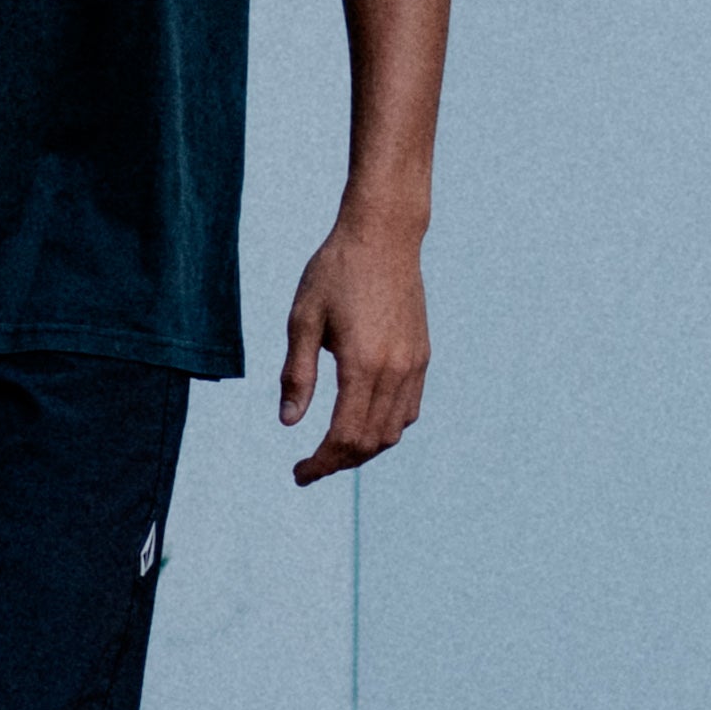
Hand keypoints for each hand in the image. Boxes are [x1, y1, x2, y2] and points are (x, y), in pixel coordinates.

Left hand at [282, 203, 430, 483]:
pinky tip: (362, 422)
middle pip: (370, 442)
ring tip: (333, 450)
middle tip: (309, 468)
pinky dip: (386, 428)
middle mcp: (395, 370)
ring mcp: (413, 364)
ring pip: (394, 431)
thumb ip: (297, 374)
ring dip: (363, 449)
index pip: (344, 437)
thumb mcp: (302, 319)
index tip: (298, 474)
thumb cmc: (335, 271)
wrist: (383, 235)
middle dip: (339, 463)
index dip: (321, 464)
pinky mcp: (422, 356)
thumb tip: (289, 423)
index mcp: (362, 364)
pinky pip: (409, 410)